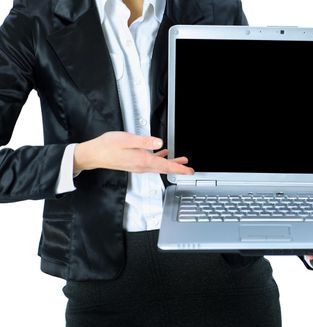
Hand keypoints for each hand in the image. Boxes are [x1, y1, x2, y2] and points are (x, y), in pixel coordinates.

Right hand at [73, 131, 194, 174]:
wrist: (94, 154)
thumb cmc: (107, 146)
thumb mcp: (127, 139)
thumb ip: (145, 141)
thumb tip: (160, 142)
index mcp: (142, 160)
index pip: (166, 166)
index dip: (179, 168)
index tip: (189, 171)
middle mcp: (142, 166)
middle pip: (165, 168)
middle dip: (178, 168)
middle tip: (189, 169)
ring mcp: (138, 166)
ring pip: (159, 166)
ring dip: (171, 164)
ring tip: (181, 161)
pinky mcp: (134, 163)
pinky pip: (151, 163)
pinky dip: (160, 159)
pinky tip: (162, 153)